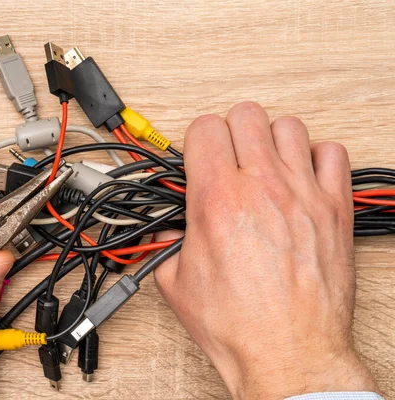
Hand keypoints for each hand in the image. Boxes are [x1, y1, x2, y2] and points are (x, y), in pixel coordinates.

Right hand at [155, 102, 377, 398]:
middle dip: (231, 132)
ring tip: (265, 165)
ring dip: (271, 140)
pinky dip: (317, 157)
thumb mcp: (176, 282)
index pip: (204, 128)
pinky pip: (333, 154)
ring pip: (289, 126)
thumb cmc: (239, 324)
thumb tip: (168, 228)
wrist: (287, 352)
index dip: (196, 139)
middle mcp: (261, 187)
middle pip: (246, 114)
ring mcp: (302, 194)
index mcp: (217, 199)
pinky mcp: (334, 209)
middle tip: (228, 157)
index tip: (198, 157)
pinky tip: (302, 177)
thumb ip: (165, 242)